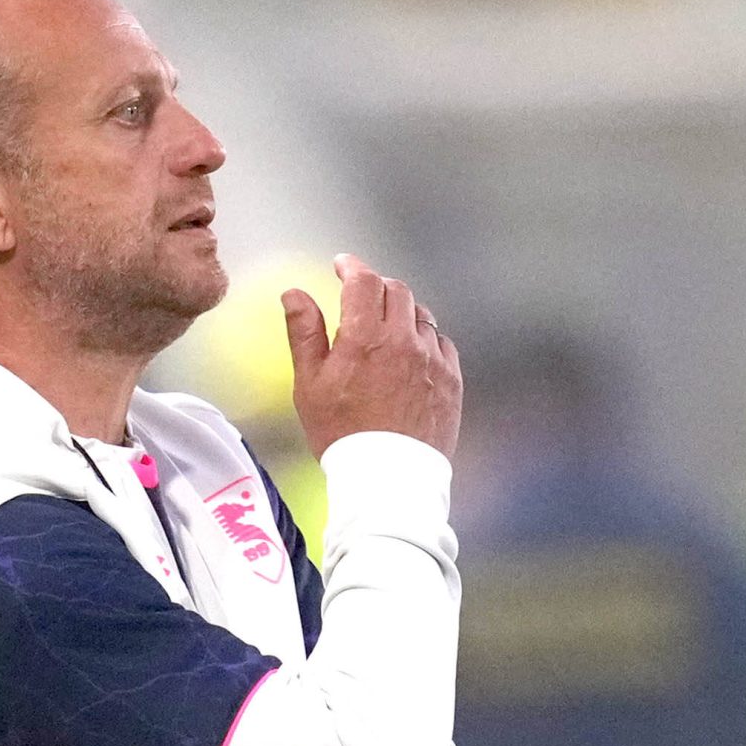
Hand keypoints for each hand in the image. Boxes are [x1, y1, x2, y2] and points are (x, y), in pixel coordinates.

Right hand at [282, 253, 461, 456]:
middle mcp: (404, 340)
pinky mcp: (451, 379)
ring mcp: (432, 359)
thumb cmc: (342, 436)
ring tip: (386, 329)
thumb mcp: (310, 386)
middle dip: (376, 287)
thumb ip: (304, 334)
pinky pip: (441, 342)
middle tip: (361, 298)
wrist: (388, 479)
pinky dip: (424, 339)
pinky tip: (410, 355)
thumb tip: (294, 295)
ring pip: (420, 314)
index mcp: (365, 337)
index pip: (363, 281)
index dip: (352, 267)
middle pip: (395, 291)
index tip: (343, 266)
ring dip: (401, 312)